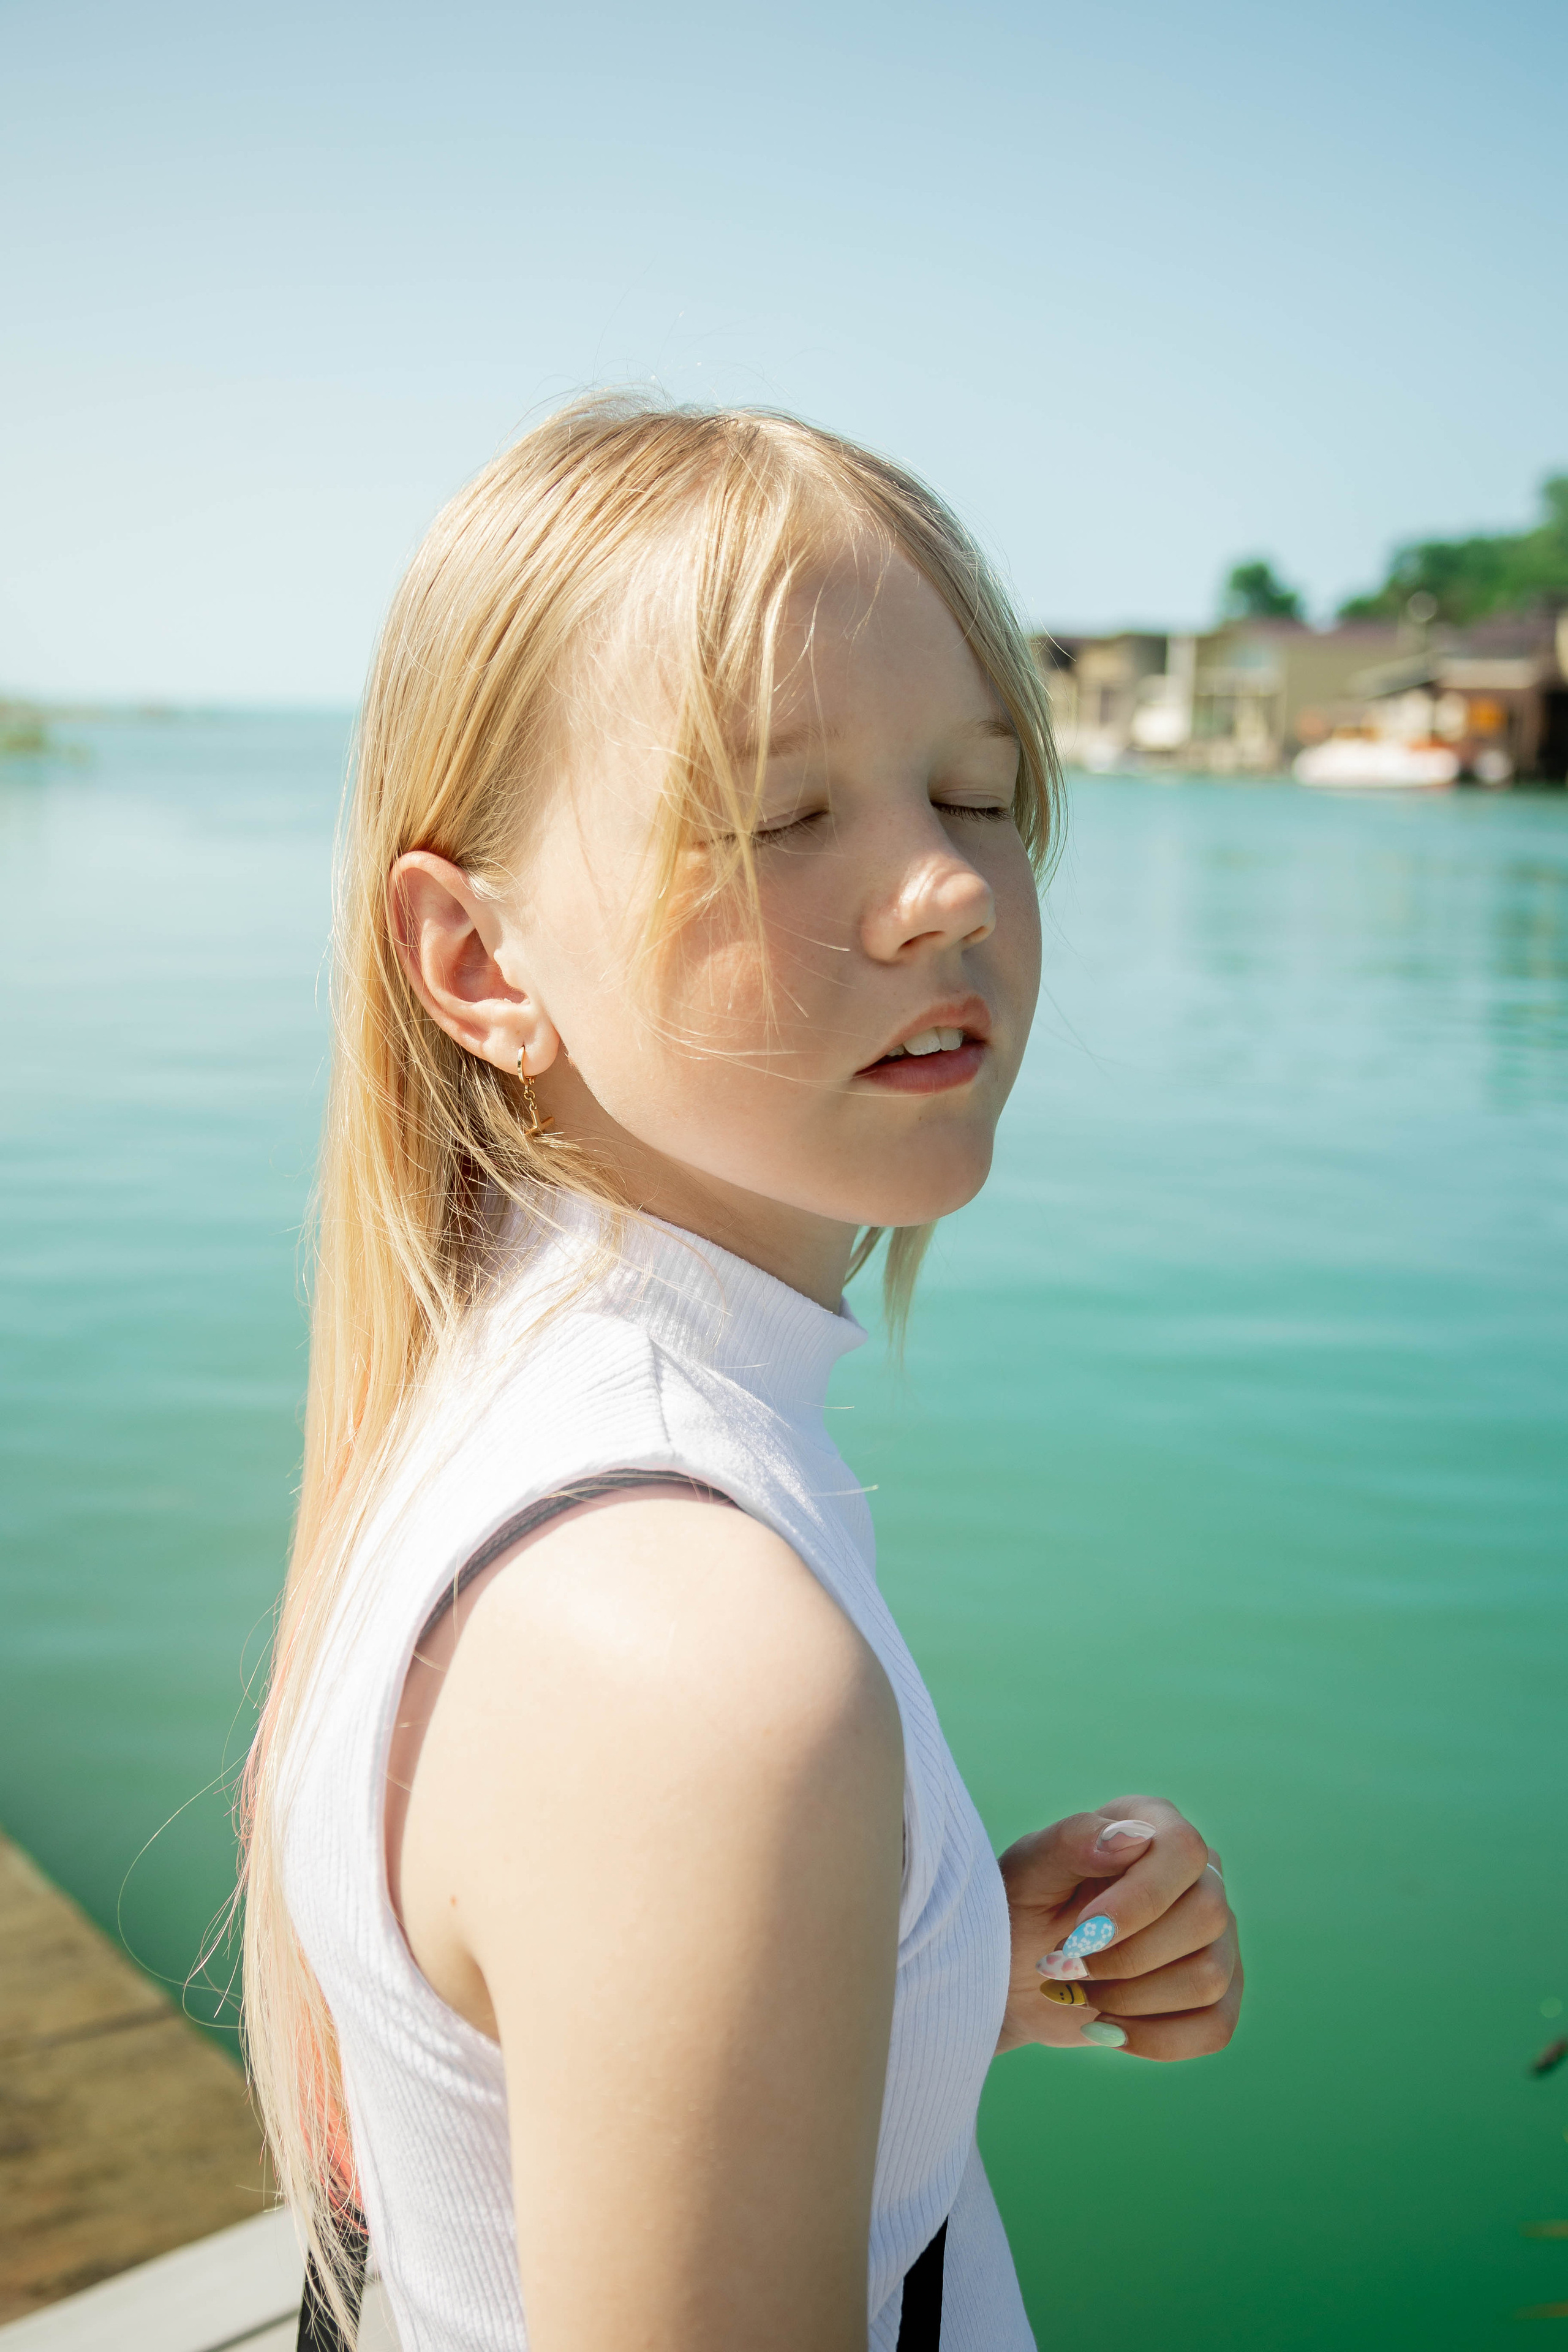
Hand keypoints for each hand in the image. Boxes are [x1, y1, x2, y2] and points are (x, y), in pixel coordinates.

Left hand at [995, 1795, 1240, 2059]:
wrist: (1012, 1975)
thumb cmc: (1020, 1907)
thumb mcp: (1029, 1869)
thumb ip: (1073, 1841)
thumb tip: (1133, 1838)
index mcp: (1155, 1826)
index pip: (1184, 1850)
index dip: (1139, 1899)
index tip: (1082, 1932)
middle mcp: (1198, 1877)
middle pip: (1207, 1916)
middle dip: (1127, 1956)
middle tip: (1068, 1963)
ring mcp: (1215, 1939)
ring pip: (1209, 1976)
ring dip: (1131, 1998)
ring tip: (1080, 1989)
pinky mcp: (1215, 1998)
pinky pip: (1214, 2028)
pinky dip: (1155, 2039)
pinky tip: (1107, 2029)